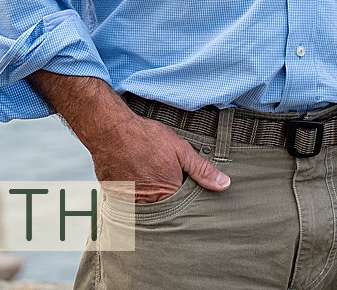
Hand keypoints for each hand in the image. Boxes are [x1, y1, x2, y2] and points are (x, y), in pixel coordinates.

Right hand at [87, 112, 231, 203]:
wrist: (111, 130)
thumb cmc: (147, 137)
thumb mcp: (180, 149)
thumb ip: (202, 170)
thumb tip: (224, 184)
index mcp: (168, 194)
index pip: (183, 204)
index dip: (184, 191)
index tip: (182, 180)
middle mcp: (148, 203)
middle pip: (164, 205)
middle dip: (166, 194)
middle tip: (160, 171)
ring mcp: (129, 201)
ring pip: (146, 203)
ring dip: (149, 192)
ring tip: (147, 170)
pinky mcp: (115, 196)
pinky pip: (128, 199)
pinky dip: (132, 189)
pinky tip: (133, 172)